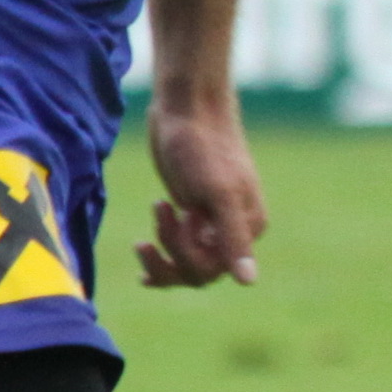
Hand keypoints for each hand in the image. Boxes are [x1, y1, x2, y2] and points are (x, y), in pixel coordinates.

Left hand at [139, 94, 265, 287]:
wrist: (185, 109)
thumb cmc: (201, 146)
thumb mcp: (217, 193)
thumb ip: (233, 238)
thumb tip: (249, 282)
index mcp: (249, 227)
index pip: (214, 270)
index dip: (187, 252)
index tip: (180, 214)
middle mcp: (235, 229)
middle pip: (198, 272)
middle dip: (173, 248)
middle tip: (162, 207)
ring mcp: (213, 222)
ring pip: (186, 265)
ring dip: (164, 249)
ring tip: (158, 208)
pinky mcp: (193, 212)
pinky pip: (178, 251)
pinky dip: (160, 253)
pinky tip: (143, 246)